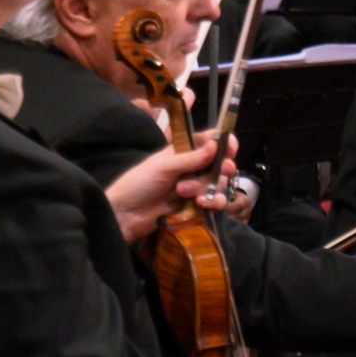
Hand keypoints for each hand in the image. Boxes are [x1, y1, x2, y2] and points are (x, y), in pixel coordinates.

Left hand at [107, 133, 231, 244]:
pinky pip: (215, 202)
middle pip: (220, 163)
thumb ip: (191, 157)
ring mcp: (195, 187)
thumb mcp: (163, 166)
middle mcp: (192, 168)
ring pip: (218, 183)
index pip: (210, 141)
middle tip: (221, 170)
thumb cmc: (138, 184)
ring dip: (206, 186)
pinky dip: (213, 202)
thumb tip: (216, 144)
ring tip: (183, 192)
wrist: (125, 215)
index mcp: (183, 152)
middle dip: (219, 168)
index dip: (223, 143)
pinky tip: (201, 204)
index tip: (230, 148)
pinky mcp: (196, 206)